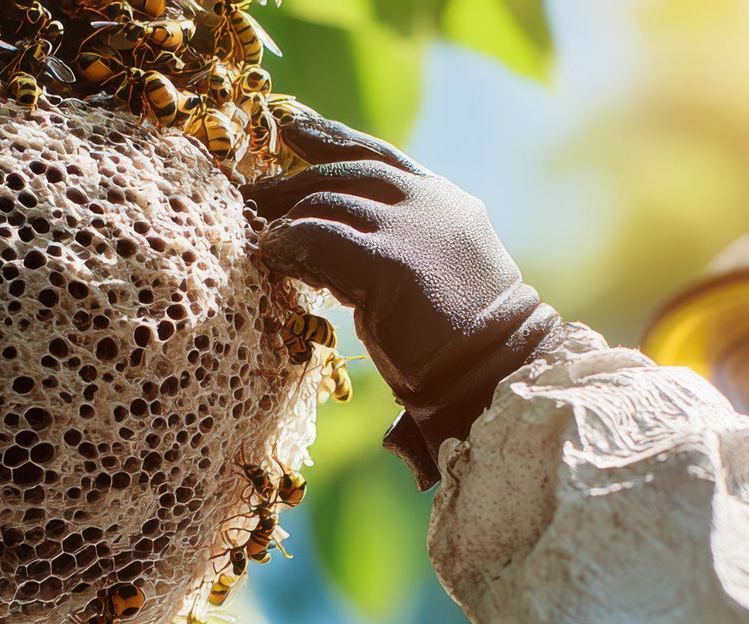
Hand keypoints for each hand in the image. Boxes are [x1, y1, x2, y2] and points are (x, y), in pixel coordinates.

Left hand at [244, 109, 561, 485]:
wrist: (496, 372)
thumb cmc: (466, 341)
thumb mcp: (442, 270)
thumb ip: (403, 241)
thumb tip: (333, 237)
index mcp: (447, 202)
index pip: (380, 156)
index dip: (331, 138)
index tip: (292, 128)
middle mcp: (430, 204)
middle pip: (346, 173)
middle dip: (292, 181)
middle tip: (252, 194)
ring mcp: (411, 229)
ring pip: (326, 202)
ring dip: (285, 218)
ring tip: (258, 234)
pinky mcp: (390, 263)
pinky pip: (318, 237)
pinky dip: (288, 243)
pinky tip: (273, 254)